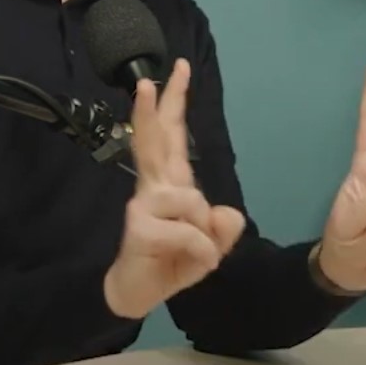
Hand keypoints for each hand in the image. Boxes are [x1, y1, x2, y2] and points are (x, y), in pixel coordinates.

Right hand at [103, 59, 246, 319]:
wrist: (138, 294)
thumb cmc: (173, 262)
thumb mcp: (210, 244)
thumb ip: (224, 227)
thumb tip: (227, 214)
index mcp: (171, 182)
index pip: (173, 135)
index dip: (175, 103)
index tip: (179, 70)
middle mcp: (154, 186)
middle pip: (157, 139)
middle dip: (160, 106)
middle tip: (150, 78)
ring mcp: (144, 204)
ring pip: (191, 200)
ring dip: (203, 233)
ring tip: (195, 251)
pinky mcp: (140, 227)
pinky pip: (189, 233)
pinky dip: (200, 251)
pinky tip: (190, 262)